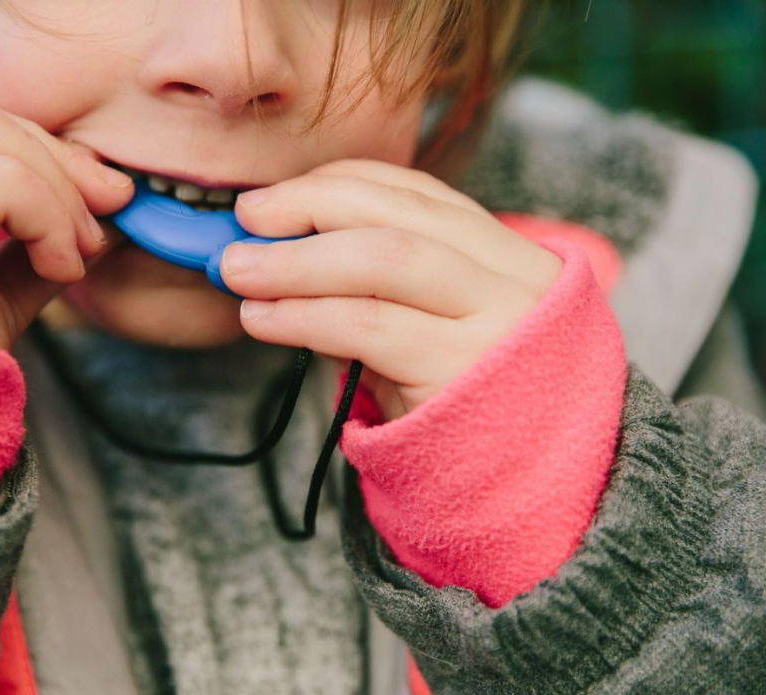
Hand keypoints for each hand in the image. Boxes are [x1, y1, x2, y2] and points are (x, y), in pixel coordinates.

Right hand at [0, 99, 134, 349]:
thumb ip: (36, 253)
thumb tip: (103, 221)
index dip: (41, 155)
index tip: (98, 200)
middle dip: (60, 162)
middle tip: (107, 215)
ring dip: (59, 193)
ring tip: (76, 257)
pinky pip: (2, 181)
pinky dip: (50, 219)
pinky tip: (60, 268)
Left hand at [221, 159, 562, 419]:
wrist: (525, 485)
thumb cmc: (466, 407)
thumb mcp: (436, 334)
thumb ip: (379, 293)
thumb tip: (278, 256)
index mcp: (509, 256)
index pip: (420, 194)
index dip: (341, 184)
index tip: (280, 194)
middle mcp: (513, 277)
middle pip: (400, 213)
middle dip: (313, 204)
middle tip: (248, 216)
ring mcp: (494, 322)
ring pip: (383, 258)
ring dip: (296, 259)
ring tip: (239, 270)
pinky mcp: (461, 370)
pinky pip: (367, 325)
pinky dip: (303, 313)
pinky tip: (263, 317)